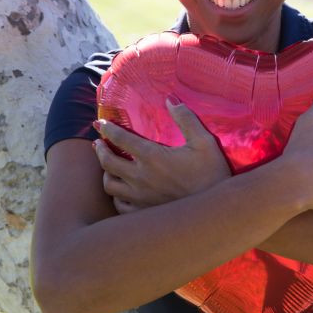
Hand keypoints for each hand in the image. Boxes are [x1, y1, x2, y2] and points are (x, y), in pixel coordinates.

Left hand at [94, 97, 230, 212]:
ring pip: (109, 185)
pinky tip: (121, 191)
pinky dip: (116, 195)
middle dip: (100, 150)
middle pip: (107, 162)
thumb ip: (186, 119)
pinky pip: (119, 205)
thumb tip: (170, 100)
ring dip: (106, 173)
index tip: (101, 123)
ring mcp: (139, 197)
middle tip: (98, 144)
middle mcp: (140, 177)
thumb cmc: (212, 173)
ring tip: (108, 167)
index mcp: (152, 156)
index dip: (108, 129)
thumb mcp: (204, 142)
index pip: (121, 139)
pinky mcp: (143, 212)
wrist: (213, 209)